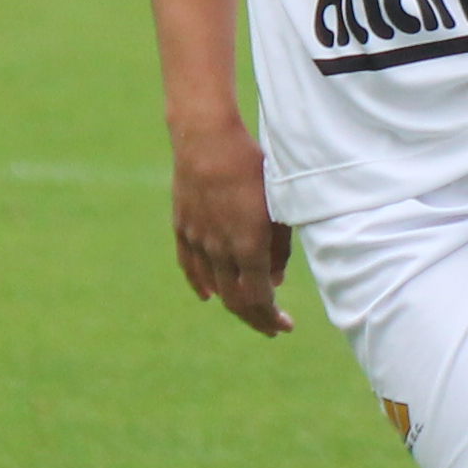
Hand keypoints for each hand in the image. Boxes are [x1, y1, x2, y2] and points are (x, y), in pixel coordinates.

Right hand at [170, 120, 295, 335]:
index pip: (259, 298)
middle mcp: (220, 250)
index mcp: (248, 246)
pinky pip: (189, 267)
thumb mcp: (278, 206)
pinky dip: (200, 284)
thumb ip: (279, 248)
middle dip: (256, 318)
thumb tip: (274, 281)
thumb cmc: (252, 167)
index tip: (284, 325)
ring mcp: (197, 240)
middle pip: (235, 300)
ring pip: (213, 286)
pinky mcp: (182, 228)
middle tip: (271, 327)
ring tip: (247, 309)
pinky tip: (208, 294)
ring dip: (231, 303)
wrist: (207, 140)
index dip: (271, 317)